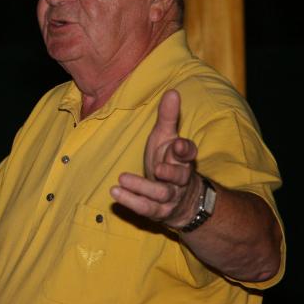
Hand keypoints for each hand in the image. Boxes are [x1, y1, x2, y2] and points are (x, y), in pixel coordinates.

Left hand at [110, 90, 203, 227]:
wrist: (183, 200)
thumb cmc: (169, 161)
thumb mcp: (167, 138)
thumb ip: (168, 117)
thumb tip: (173, 91)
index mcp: (182, 159)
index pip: (189, 153)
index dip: (185, 150)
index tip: (178, 144)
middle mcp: (180, 179)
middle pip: (179, 176)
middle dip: (170, 172)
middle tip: (157, 169)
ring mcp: (170, 197)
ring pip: (161, 194)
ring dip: (142, 187)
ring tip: (122, 178)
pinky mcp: (159, 211)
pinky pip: (147, 209)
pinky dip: (131, 201)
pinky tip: (115, 192)